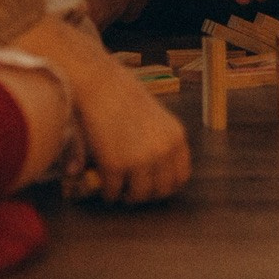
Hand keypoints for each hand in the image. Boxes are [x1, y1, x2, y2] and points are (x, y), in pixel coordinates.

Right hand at [11, 17, 190, 205]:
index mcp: (176, 137)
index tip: (152, 184)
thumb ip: (158, 142)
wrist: (98, 82)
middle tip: (132, 189)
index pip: (181, 176)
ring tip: (118, 187)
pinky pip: (113, 191)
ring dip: (127, 195)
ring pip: (138, 196)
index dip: (166, 184)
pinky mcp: (116, 166)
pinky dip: (108, 192)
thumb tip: (156, 170)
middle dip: (146, 193)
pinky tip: (103, 182)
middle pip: (162, 190)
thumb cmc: (122, 92)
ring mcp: (141, 161)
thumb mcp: (154, 117)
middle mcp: (163, 151)